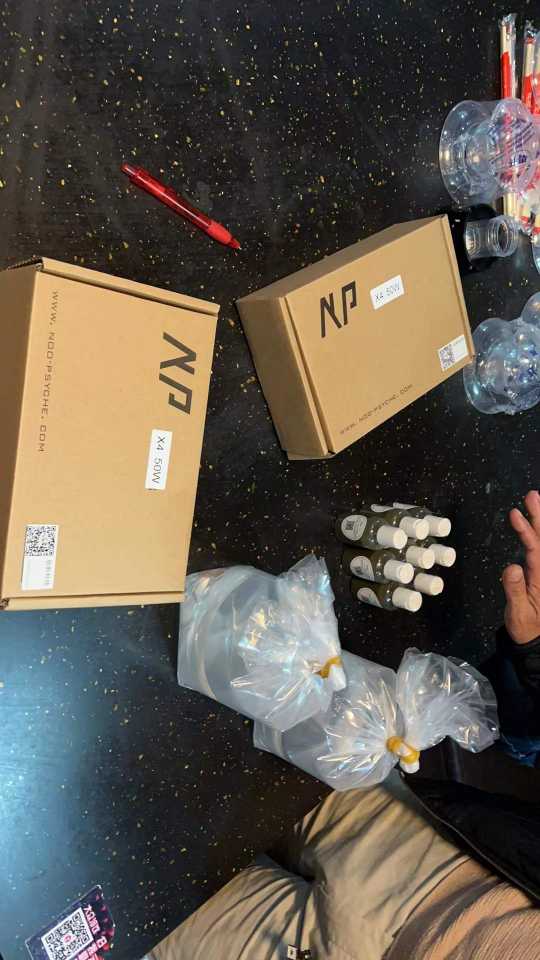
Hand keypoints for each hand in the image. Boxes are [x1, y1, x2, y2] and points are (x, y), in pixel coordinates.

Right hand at [502, 490, 539, 644]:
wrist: (535, 642)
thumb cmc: (526, 629)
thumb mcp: (519, 614)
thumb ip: (515, 590)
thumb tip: (512, 567)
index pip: (536, 549)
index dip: (527, 530)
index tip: (517, 513)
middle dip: (539, 517)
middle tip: (532, 495)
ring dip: (539, 522)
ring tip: (534, 501)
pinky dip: (538, 536)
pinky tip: (535, 525)